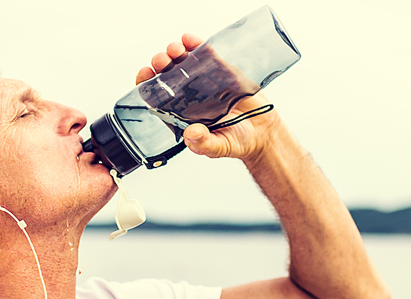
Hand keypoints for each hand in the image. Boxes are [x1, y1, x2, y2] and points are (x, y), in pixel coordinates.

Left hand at [135, 34, 282, 161]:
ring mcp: (205, 82)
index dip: (148, 83)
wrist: (264, 133)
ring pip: (184, 62)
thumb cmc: (238, 142)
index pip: (157, 96)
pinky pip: (206, 56)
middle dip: (161, 65)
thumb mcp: (219, 147)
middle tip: (162, 60)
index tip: (145, 73)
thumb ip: (204, 144)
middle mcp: (190, 96)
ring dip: (175, 53)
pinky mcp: (222, 72)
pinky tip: (189, 39)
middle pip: (167, 76)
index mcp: (182, 114)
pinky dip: (196, 45)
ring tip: (176, 49)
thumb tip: (191, 134)